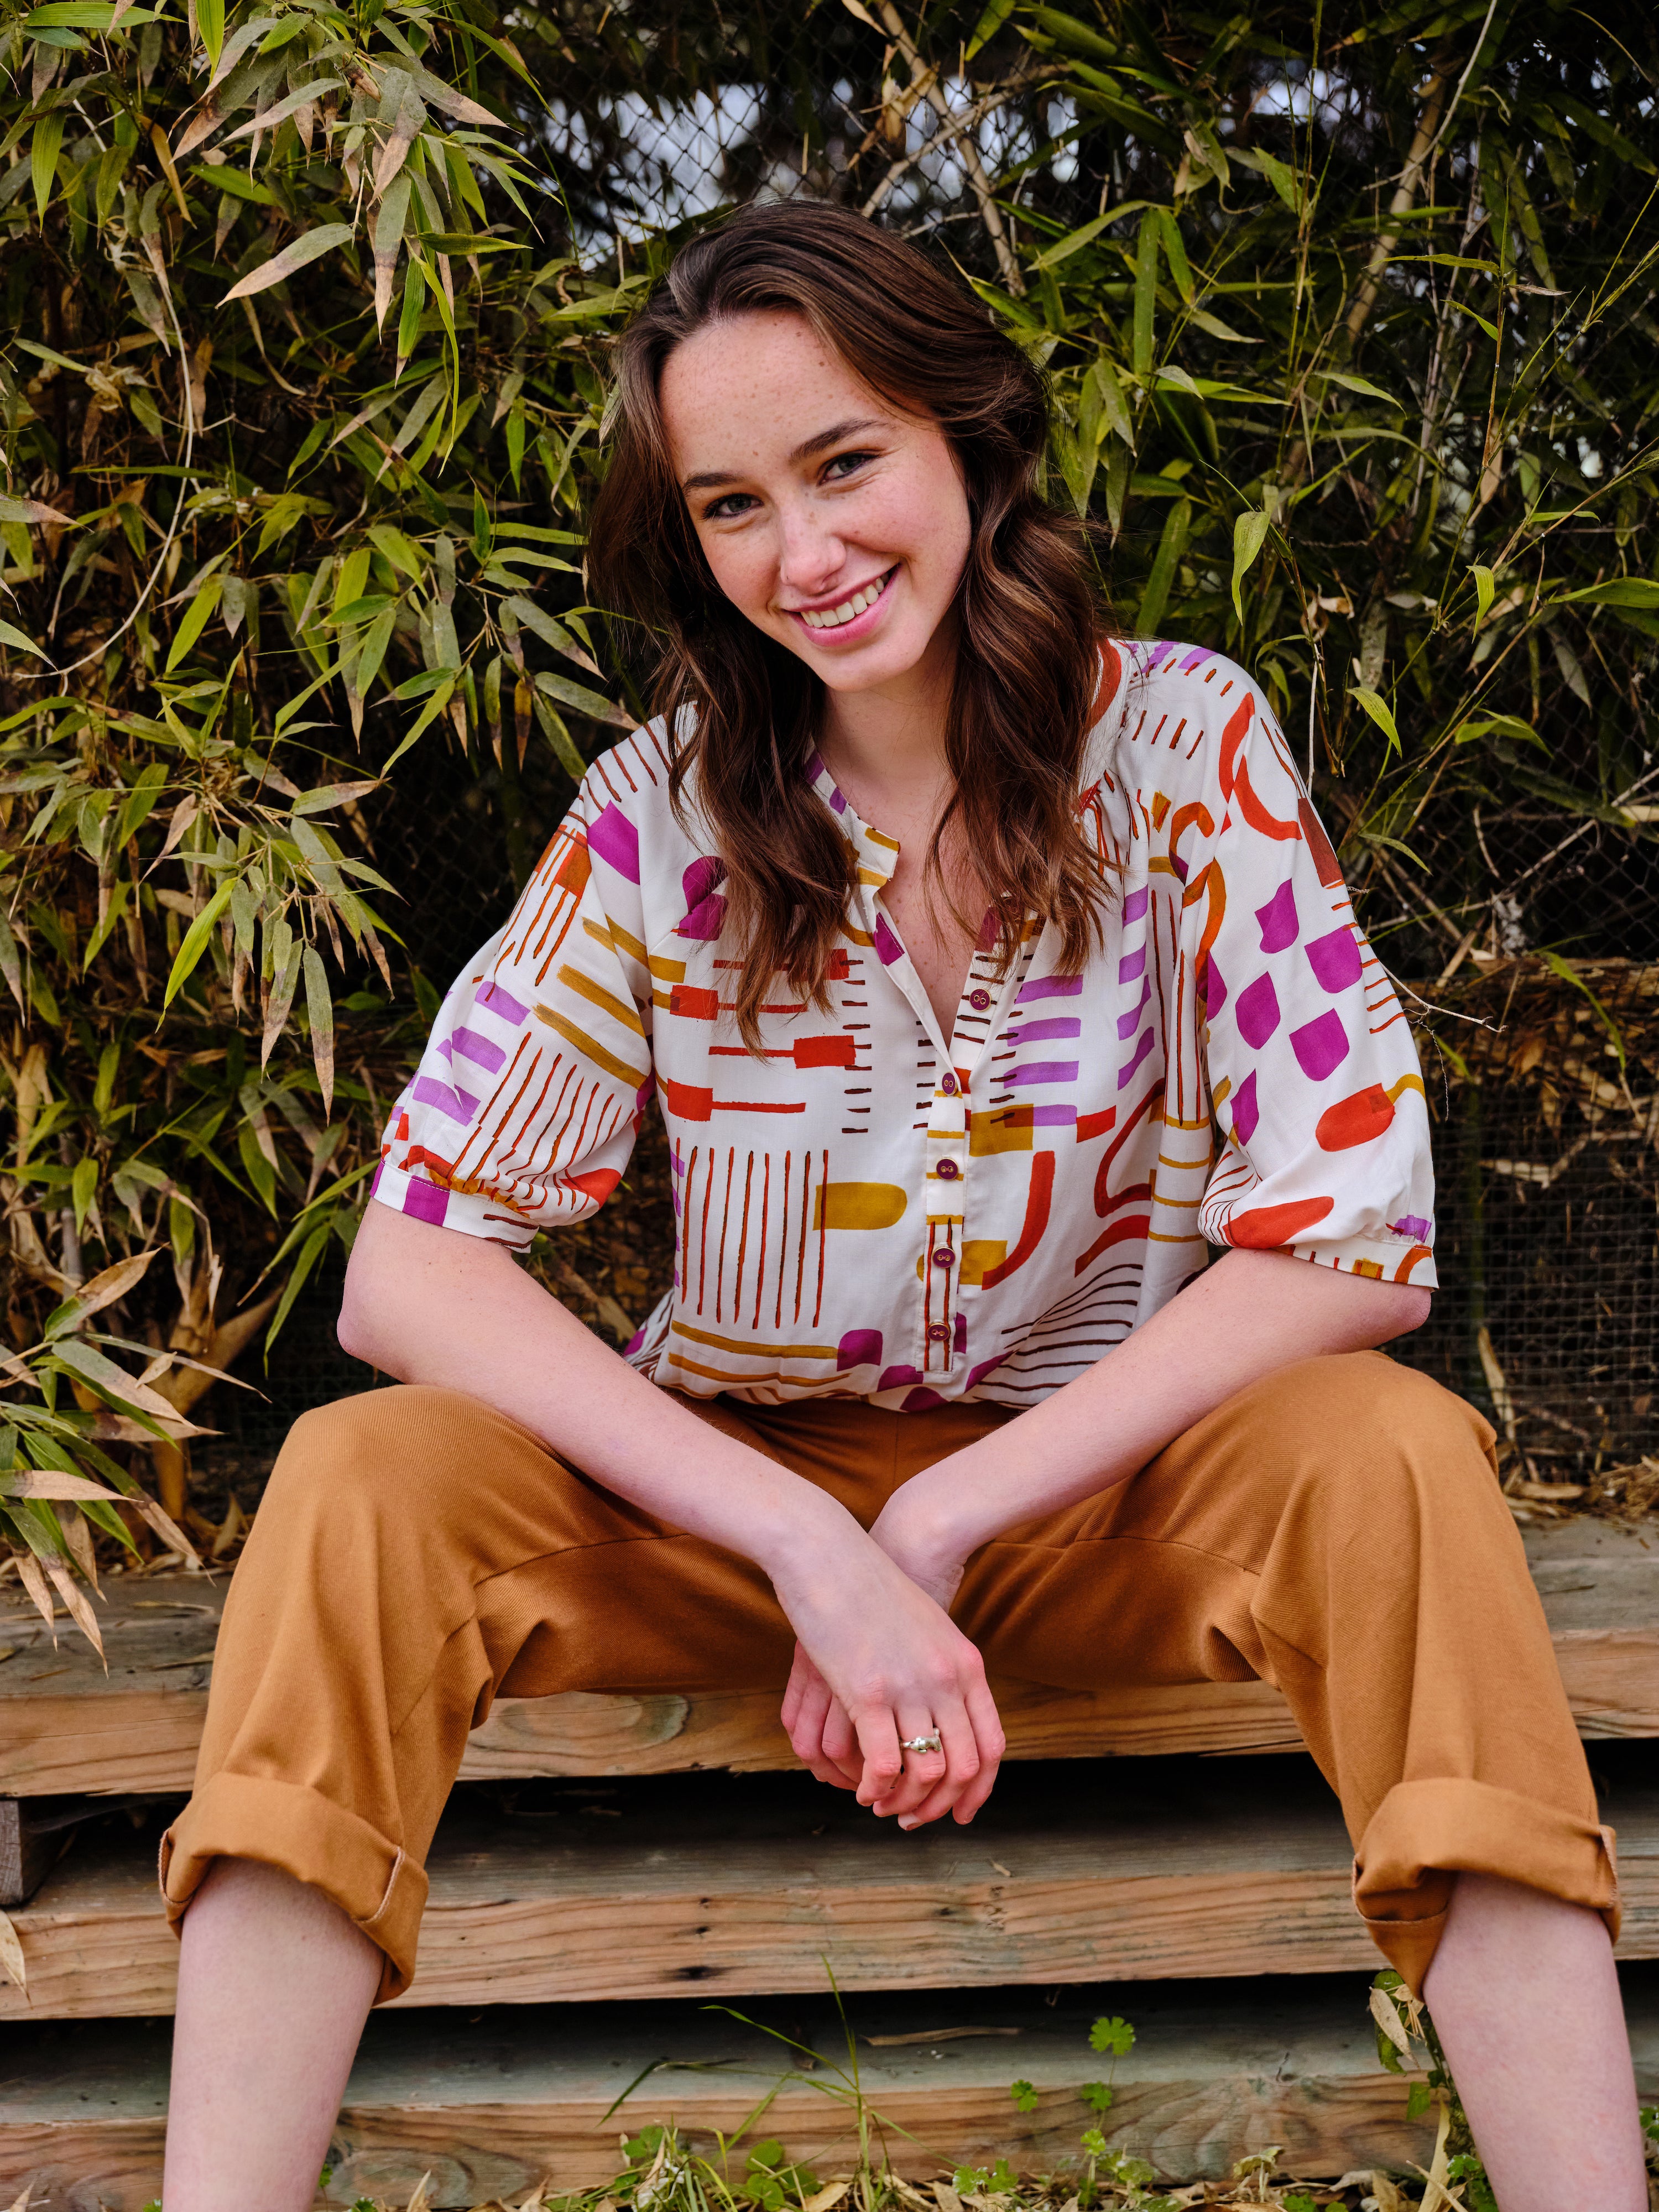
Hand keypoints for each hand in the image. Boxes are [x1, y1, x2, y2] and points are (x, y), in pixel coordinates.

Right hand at [771, 1516, 1002, 1829]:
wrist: (831, 1552)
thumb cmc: (872, 1587)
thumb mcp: (927, 1628)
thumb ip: (941, 1669)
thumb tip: (943, 1713)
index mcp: (966, 1665)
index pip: (992, 1746)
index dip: (978, 1790)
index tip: (959, 1813)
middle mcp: (947, 1678)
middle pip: (963, 1769)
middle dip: (939, 1807)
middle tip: (912, 1819)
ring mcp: (910, 1685)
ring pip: (926, 1773)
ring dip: (905, 1803)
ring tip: (883, 1806)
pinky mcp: (867, 1691)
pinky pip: (884, 1763)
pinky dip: (876, 1788)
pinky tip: (863, 1789)